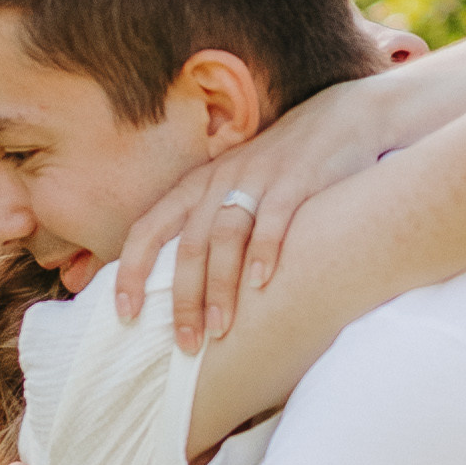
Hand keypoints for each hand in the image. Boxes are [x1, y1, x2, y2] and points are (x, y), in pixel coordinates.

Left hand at [114, 68, 403, 349]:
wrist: (340, 120)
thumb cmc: (279, 168)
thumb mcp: (233, 186)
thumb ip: (207, 224)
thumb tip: (178, 287)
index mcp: (196, 186)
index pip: (149, 229)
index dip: (130, 272)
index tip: (125, 315)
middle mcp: (221, 181)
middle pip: (190, 245)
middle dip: (184, 299)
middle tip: (185, 344)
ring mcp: (259, 179)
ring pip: (227, 237)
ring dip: (220, 286)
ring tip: (219, 329)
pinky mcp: (297, 181)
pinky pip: (275, 219)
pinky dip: (265, 251)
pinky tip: (261, 284)